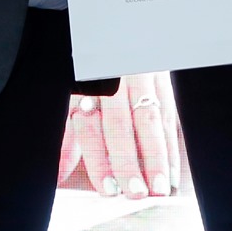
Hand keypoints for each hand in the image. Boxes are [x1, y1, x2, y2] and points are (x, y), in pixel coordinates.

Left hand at [58, 73, 184, 197]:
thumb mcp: (73, 100)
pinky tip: (172, 170)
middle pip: (122, 124)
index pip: (92, 127)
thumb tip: (59, 176)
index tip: (108, 189)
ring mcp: (140, 76)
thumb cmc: (90, 76)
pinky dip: (171, 145)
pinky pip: (169, 114)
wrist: (112, 38)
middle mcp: (113, 81)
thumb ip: (68, 140)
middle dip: (131, 162)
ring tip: (160, 187)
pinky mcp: (161, 78)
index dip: (100, 160)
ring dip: (157, 158)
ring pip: (150, 121)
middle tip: (137, 192)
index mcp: (87, 87)